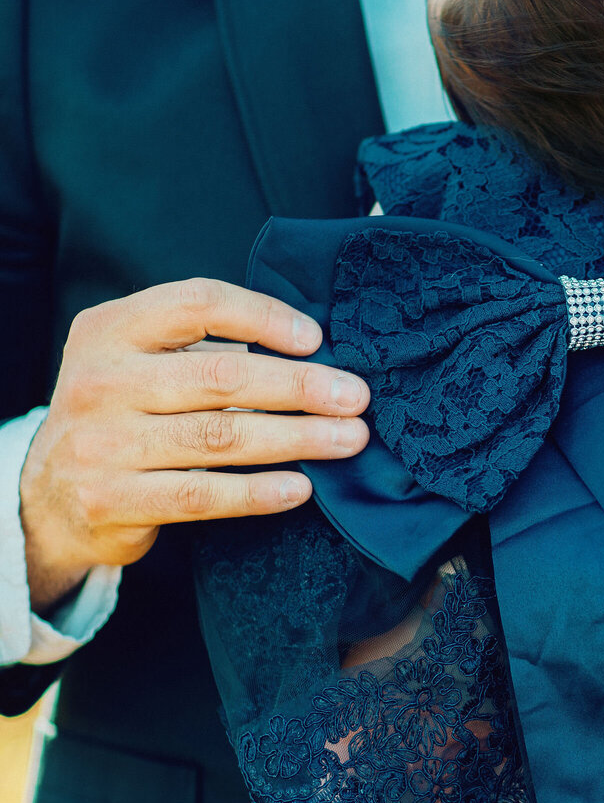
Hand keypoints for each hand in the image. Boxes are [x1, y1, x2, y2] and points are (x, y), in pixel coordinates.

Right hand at [19, 279, 370, 609]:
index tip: (315, 339)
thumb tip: (309, 350)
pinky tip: (301, 488)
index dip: (263, 316)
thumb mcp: (135, 363)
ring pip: (221, 438)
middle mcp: (101, 380)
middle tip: (355, 396)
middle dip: (300, 386)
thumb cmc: (120, 417)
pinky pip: (202, 496)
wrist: (49, 495)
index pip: (197, 303)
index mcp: (110, 329)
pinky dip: (258, 492)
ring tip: (348, 440)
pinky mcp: (112, 500)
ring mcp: (103, 443)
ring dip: (297, 438)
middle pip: (222, 375)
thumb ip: (196, 347)